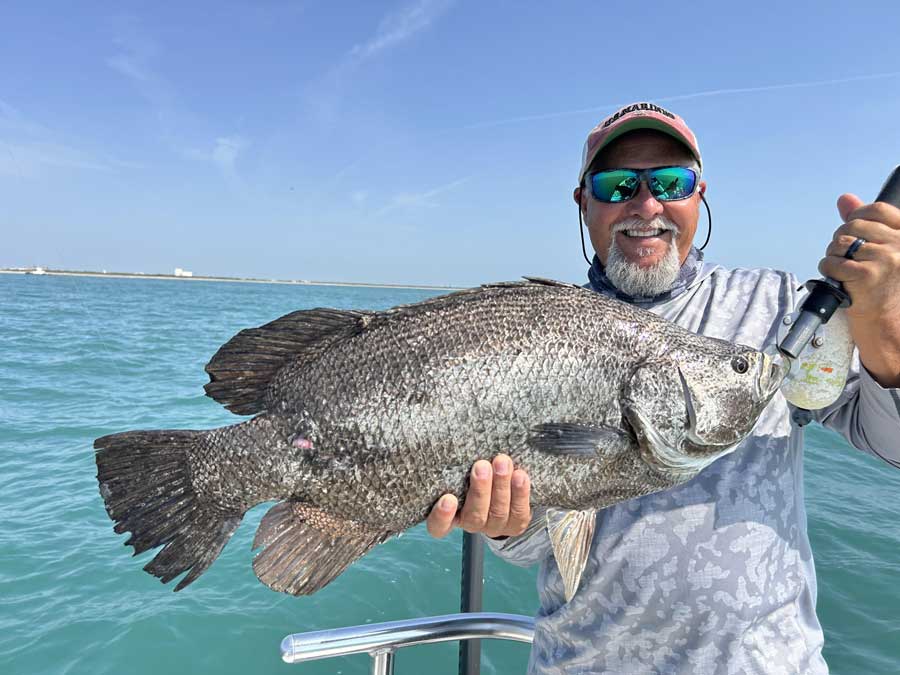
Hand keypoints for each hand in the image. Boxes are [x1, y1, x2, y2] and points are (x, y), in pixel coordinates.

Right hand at [425, 454, 531, 538]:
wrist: (503, 480)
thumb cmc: (471, 469)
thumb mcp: (458, 467)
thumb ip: (452, 458)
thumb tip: (425, 423)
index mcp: (449, 515)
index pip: (438, 526)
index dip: (442, 517)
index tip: (448, 498)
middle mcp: (470, 522)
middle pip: (474, 516)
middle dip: (480, 490)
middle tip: (482, 466)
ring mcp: (493, 525)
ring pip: (498, 513)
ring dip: (501, 486)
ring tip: (502, 463)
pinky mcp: (515, 523)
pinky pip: (519, 513)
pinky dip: (520, 494)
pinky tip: (520, 476)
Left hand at [819, 194, 899, 319]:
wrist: (885, 317)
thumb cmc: (881, 282)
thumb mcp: (881, 248)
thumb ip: (865, 223)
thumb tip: (844, 199)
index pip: (878, 210)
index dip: (857, 215)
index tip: (849, 227)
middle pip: (854, 226)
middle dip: (840, 240)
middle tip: (844, 256)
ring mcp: (885, 259)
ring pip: (840, 244)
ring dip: (833, 255)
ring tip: (842, 268)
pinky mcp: (867, 275)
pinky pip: (833, 262)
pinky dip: (828, 269)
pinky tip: (836, 277)